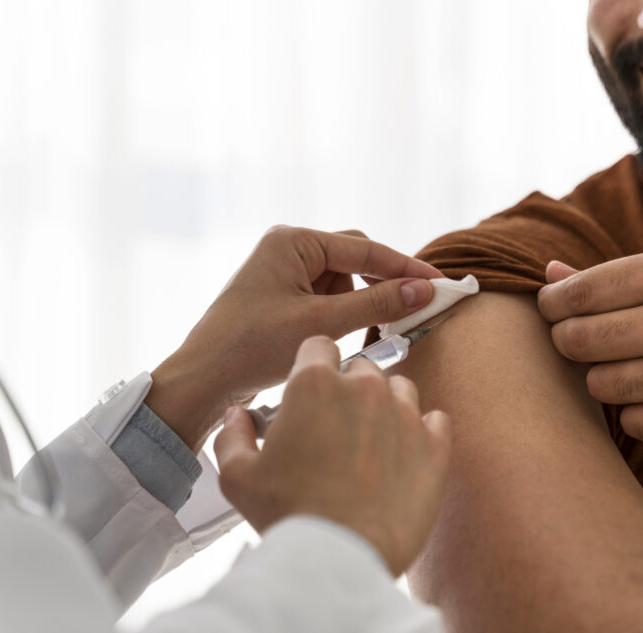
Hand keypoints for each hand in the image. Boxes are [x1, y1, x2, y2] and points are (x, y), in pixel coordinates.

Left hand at [147, 227, 441, 449]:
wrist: (202, 381)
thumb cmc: (251, 347)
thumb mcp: (321, 324)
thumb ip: (376, 304)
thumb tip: (424, 289)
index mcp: (293, 242)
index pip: (365, 248)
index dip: (406, 267)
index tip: (441, 284)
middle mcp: (288, 249)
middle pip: (357, 260)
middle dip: (381, 287)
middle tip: (415, 310)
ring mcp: (285, 273)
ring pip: (345, 284)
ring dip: (360, 307)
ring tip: (363, 336)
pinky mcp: (284, 297)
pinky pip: (328, 299)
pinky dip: (343, 317)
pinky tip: (341, 339)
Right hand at [213, 336, 451, 575]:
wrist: (341, 557)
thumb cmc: (287, 515)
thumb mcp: (238, 476)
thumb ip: (234, 435)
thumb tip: (238, 416)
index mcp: (315, 384)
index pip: (319, 346)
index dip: (312, 365)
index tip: (310, 391)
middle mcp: (365, 388)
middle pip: (362, 366)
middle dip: (349, 388)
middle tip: (337, 426)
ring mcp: (405, 414)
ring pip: (400, 388)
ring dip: (386, 405)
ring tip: (372, 441)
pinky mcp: (435, 446)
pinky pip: (436, 420)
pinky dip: (422, 432)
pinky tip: (405, 454)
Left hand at [538, 248, 642, 445]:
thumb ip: (617, 277)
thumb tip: (548, 274)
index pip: (579, 292)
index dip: (553, 304)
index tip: (554, 311)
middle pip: (578, 340)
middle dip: (570, 343)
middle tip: (585, 343)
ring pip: (600, 385)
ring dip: (608, 379)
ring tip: (640, 368)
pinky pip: (633, 422)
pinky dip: (642, 413)